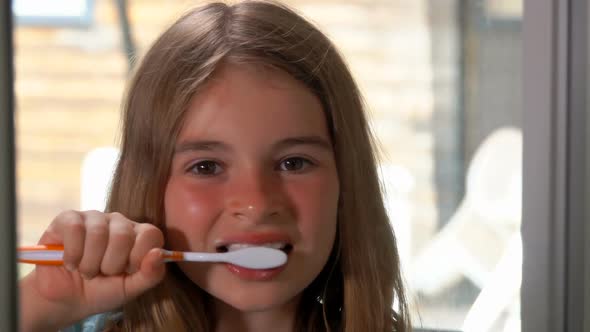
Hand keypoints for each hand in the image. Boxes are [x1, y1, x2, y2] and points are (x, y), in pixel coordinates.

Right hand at [19, 210, 165, 330]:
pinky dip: (72, 254)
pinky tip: (70, 263)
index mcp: (139, 235)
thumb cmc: (101, 291)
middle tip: (102, 273)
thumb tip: (158, 254)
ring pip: (98, 233)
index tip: (126, 271)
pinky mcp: (68, 219)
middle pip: (123, 235)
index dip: (138, 258)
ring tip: (85, 271)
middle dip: (110, 264)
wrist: (64, 301)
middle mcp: (119, 222)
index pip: (151, 234)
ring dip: (89, 263)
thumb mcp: (130, 289)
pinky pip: (75, 229)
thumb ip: (151, 275)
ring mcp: (94, 218)